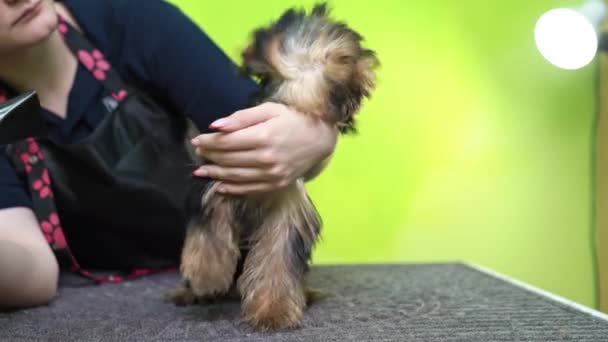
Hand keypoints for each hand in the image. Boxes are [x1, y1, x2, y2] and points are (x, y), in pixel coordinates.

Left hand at [191, 102, 337, 194]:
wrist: (321, 138)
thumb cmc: (293, 119)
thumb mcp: (269, 109)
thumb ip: (242, 118)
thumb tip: (214, 126)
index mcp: (264, 136)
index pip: (226, 142)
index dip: (208, 142)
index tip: (197, 140)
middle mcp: (267, 158)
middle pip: (228, 159)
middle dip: (209, 156)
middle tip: (197, 152)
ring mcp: (272, 174)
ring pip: (235, 176)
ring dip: (215, 174)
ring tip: (201, 171)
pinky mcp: (277, 184)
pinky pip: (249, 190)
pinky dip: (232, 190)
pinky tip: (219, 187)